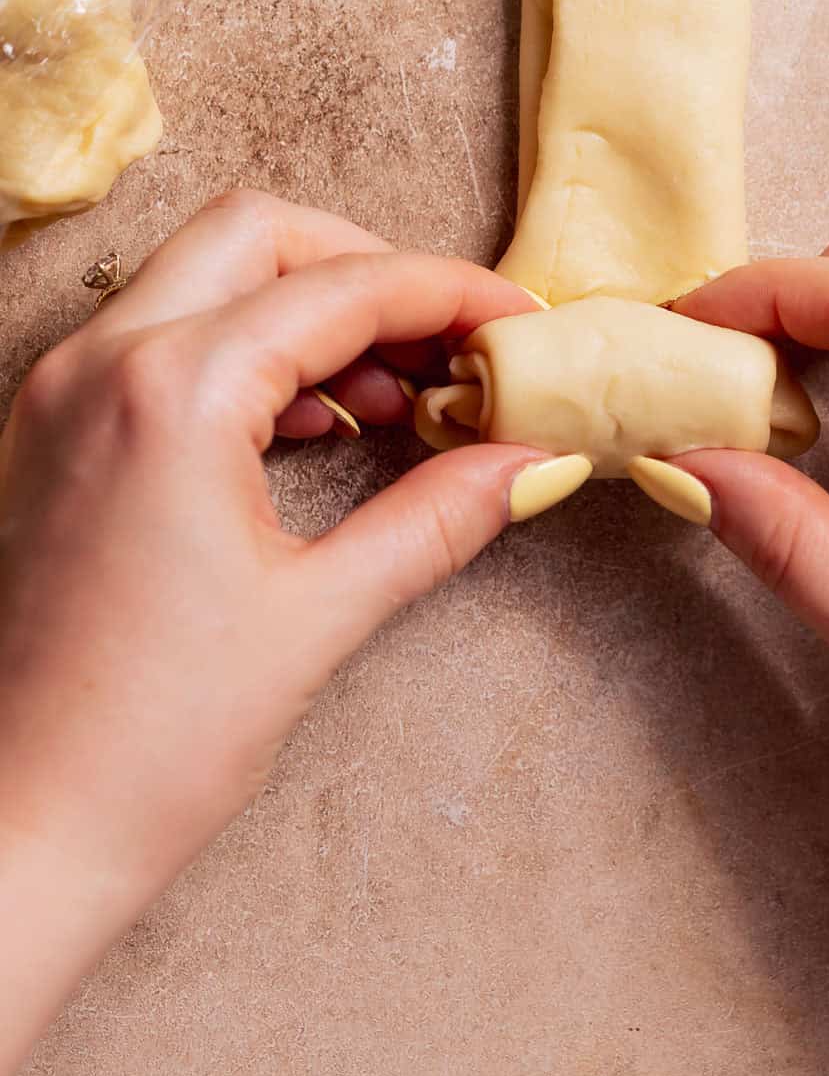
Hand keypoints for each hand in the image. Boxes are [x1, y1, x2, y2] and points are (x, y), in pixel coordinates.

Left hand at [0, 189, 583, 1075]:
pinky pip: (157, 336)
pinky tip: (306, 425)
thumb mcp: (317, 617)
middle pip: (260, 236)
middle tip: (448, 342)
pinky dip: (243, 351)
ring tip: (392, 396)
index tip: (518, 319)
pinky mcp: (45, 431)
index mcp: (169, 392)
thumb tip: (531, 459)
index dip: (450, 292)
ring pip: (203, 276)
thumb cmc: (149, 746)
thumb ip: (437, 518)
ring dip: (306, 309)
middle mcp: (99, 361)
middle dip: (369, 270)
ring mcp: (57, 391)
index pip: (341, 289)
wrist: (12, 839)